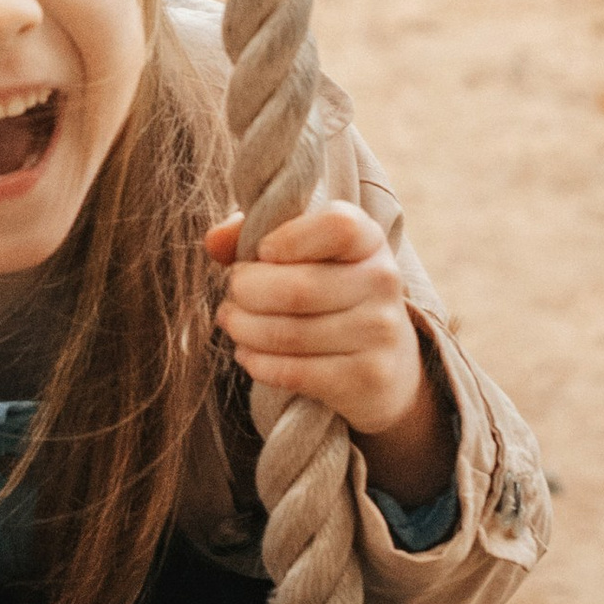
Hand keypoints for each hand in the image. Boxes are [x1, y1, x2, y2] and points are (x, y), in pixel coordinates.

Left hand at [208, 201, 450, 498]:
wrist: (388, 365)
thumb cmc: (329, 294)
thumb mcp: (304, 255)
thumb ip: (255, 235)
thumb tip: (215, 241)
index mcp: (369, 240)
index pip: (339, 226)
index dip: (290, 238)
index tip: (263, 252)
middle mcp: (382, 281)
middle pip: (298, 288)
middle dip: (245, 292)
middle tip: (232, 295)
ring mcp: (379, 332)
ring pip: (288, 334)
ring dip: (244, 329)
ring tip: (232, 323)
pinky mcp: (366, 377)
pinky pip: (293, 372)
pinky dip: (257, 363)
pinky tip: (247, 354)